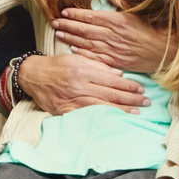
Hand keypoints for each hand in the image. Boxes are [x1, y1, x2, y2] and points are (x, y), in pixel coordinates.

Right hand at [18, 52, 150, 114]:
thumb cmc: (56, 65)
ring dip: (121, 110)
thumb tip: (118, 75)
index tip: (141, 89)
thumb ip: (98, 66)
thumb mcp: (77, 59)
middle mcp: (78, 86)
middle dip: (131, 99)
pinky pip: (86, 115)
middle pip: (110, 94)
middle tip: (146, 102)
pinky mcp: (64, 110)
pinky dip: (102, 117)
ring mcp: (71, 100)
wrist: (33, 76)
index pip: (112, 80)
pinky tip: (114, 119)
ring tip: (136, 112)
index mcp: (83, 71)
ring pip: (101, 106)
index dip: (128, 86)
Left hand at [50, 7, 169, 73]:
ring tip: (59, 33)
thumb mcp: (137, 12)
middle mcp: (113, 35)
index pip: (91, 16)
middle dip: (68, 25)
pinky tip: (72, 49)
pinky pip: (95, 57)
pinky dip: (83, 53)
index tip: (64, 11)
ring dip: (70, 38)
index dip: (76, 14)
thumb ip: (121, 2)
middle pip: (85, 29)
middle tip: (54, 22)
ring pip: (87, 43)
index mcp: (117, 21)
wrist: (164, 50)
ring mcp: (113, 49)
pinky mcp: (116, 61)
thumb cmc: (151, 29)